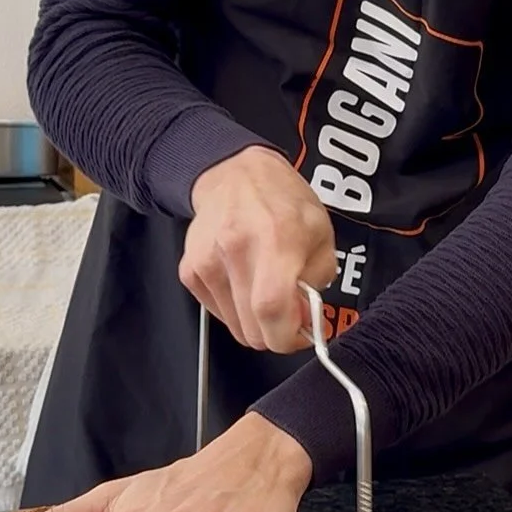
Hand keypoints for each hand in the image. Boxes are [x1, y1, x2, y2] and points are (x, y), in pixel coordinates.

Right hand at [183, 144, 335, 351]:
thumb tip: (303, 320)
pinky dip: (234, 308)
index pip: (271, 309)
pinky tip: (243, 280)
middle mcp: (236, 249)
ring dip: (254, 319)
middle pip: (251, 327)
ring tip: (264, 286)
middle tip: (288, 310)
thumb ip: (317, 280)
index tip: (298, 334)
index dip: (286, 336)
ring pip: (233, 325)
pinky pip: (216, 311)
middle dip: (274, 331)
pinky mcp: (189, 269)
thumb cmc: (284, 201)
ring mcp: (207, 260)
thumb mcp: (321, 233)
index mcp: (276, 238)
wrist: (236, 175)